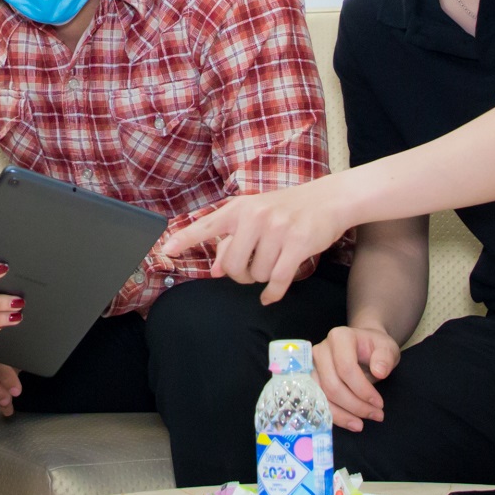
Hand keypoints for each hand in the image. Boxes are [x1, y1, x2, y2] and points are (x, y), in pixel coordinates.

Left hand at [157, 176, 354, 302]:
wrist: (328, 199)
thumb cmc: (287, 209)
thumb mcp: (256, 215)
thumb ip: (233, 239)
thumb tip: (216, 269)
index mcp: (240, 209)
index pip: (207, 226)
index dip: (185, 239)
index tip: (166, 250)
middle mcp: (255, 217)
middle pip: (232, 265)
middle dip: (240, 275)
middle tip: (251, 270)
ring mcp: (277, 230)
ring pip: (256, 275)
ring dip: (262, 278)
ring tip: (273, 263)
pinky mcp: (298, 244)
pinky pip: (277, 280)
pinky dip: (273, 293)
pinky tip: (271, 295)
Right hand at [315, 323, 399, 431]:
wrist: (363, 346)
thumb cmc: (374, 348)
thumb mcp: (388, 348)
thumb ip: (385, 357)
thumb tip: (379, 371)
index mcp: (339, 337)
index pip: (346, 368)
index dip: (362, 389)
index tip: (379, 403)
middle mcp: (320, 350)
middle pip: (332, 385)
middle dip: (355, 405)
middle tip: (376, 415)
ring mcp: (312, 366)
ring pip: (323, 396)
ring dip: (344, 414)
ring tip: (362, 424)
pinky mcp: (310, 381)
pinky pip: (318, 403)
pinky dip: (334, 416)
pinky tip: (349, 423)